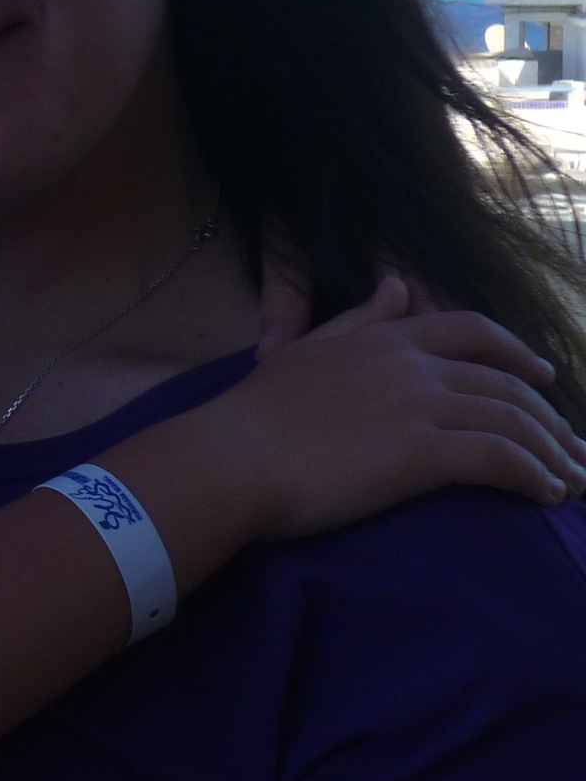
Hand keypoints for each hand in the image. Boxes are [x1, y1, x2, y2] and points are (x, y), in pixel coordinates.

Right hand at [206, 277, 585, 536]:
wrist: (228, 459)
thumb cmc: (252, 416)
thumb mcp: (306, 352)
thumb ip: (358, 321)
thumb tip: (395, 286)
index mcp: (383, 339)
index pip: (470, 330)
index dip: (517, 352)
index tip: (544, 378)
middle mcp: (411, 366)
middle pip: (506, 382)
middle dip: (549, 419)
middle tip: (572, 449)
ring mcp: (418, 407)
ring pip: (513, 421)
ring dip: (552, 453)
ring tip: (570, 482)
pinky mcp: (422, 454)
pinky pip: (500, 460)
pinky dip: (532, 476)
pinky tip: (544, 495)